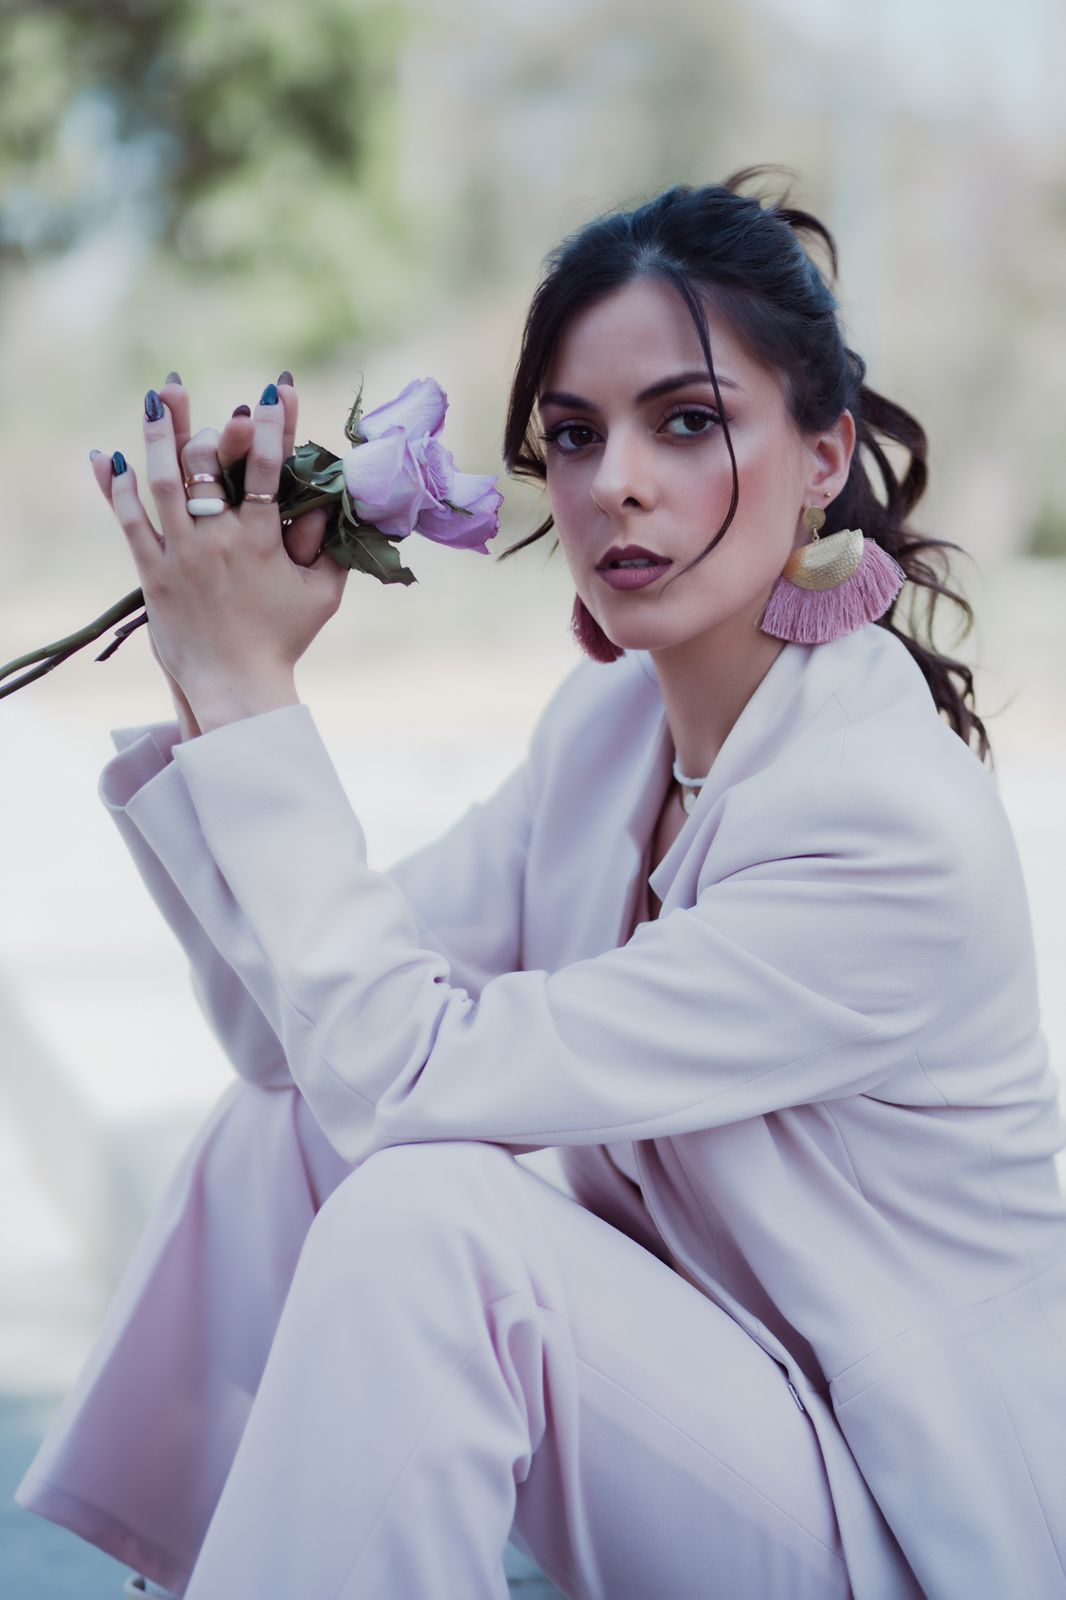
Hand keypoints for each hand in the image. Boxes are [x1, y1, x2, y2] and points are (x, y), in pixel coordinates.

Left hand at [97, 374, 347, 729]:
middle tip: (184, 385)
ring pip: (165, 483)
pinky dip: (119, 488)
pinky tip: (109, 456)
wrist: (235, 686)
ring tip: (155, 400)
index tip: (278, 388)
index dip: (276, 424)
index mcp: (264, 541)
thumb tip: (332, 505)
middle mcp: (220, 541)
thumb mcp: (322, 594)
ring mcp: (182, 555)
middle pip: (209, 466)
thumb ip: (329, 547)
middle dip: (202, 420)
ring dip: (158, 437)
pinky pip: (131, 523)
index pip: (273, 469)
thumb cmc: (284, 640)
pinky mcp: (153, 574)